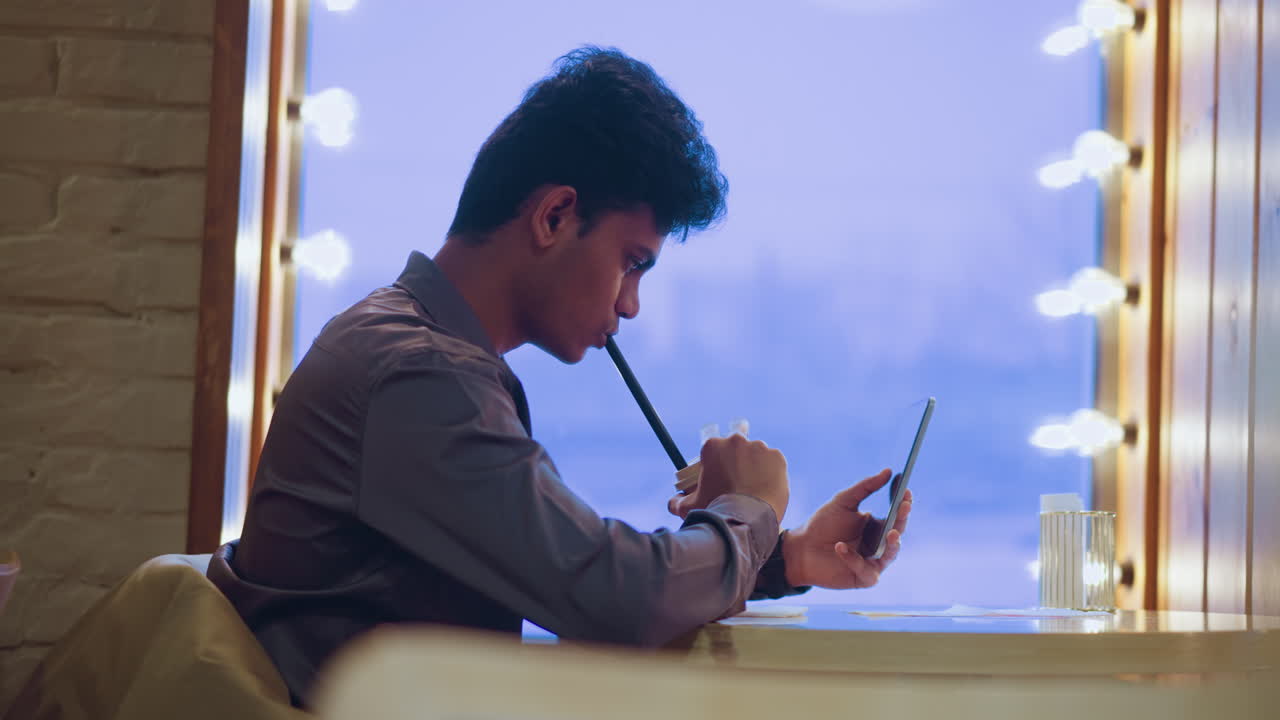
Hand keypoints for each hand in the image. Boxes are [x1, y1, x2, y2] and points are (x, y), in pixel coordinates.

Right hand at [667, 434, 788, 523]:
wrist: (746, 521)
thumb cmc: (715, 511)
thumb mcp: (689, 508)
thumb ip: (678, 502)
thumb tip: (673, 501)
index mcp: (712, 446)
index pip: (713, 446)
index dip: (716, 458)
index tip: (720, 471)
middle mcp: (736, 440)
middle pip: (737, 446)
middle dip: (737, 459)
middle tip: (738, 480)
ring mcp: (759, 447)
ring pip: (757, 454)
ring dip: (755, 466)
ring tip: (753, 489)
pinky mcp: (777, 457)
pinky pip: (774, 463)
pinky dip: (771, 473)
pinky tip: (766, 488)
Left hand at [781, 469, 911, 588]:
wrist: (800, 549)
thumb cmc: (822, 524)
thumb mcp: (843, 501)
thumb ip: (865, 487)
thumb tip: (889, 471)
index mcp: (877, 526)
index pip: (897, 515)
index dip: (903, 504)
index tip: (906, 491)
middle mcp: (879, 545)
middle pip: (897, 533)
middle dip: (903, 520)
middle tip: (904, 507)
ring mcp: (873, 562)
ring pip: (890, 554)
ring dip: (892, 544)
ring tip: (891, 532)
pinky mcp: (862, 578)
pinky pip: (866, 570)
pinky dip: (853, 558)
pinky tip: (840, 547)